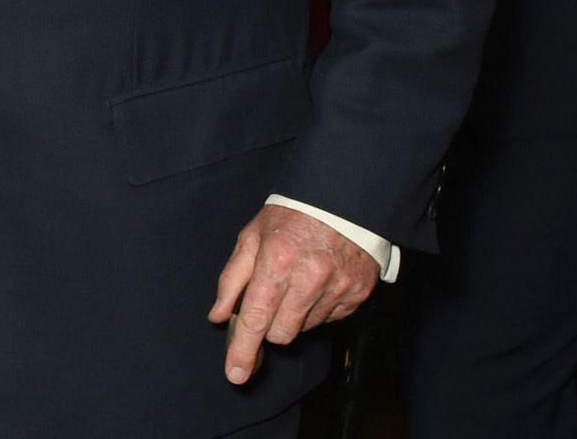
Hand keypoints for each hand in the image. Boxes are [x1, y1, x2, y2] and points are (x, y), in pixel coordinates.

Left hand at [210, 205, 378, 384]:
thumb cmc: (290, 218)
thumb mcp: (252, 238)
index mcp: (276, 262)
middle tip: (272, 297)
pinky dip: (319, 308)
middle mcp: (310, 279)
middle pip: (281, 333)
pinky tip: (319, 282)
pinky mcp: (358, 295)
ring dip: (296, 315)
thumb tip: (218, 316)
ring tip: (299, 280)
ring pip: (306, 329)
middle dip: (270, 324)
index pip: (256, 318)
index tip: (236, 374)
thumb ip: (233, 279)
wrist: (343, 202)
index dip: (244, 349)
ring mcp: (338, 288)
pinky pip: (330, 320)